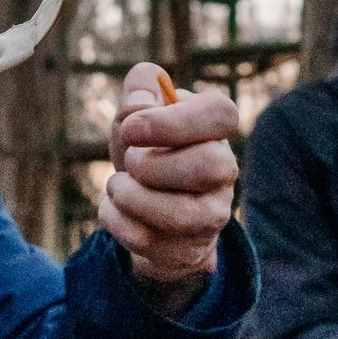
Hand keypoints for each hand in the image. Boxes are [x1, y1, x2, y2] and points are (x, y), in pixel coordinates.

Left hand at [98, 64, 240, 316]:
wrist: (147, 210)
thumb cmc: (146, 151)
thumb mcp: (136, 115)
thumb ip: (139, 91)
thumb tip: (141, 96)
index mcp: (214, 128)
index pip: (220, 114)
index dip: (173, 121)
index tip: (131, 128)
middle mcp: (224, 170)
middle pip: (209, 166)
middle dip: (153, 164)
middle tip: (130, 162)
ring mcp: (211, 213)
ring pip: (180, 214)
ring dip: (131, 197)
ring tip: (116, 186)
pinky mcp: (188, 247)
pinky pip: (148, 239)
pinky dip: (115, 220)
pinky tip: (113, 208)